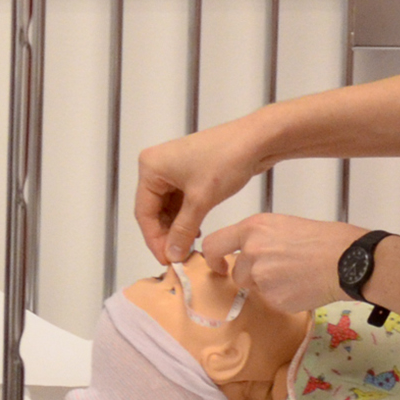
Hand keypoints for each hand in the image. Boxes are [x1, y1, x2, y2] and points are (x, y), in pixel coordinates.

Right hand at [136, 116, 272, 264]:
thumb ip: (182, 230)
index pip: (144, 212)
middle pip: (153, 210)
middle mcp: (157, 166)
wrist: (256, 140)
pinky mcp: (188, 172)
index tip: (166, 260)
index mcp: (150, 167)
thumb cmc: (226, 160)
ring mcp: (172, 168)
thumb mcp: (201, 200)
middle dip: (166, 235)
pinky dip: (186, 218)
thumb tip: (172, 255)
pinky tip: (195, 232)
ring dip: (177, 228)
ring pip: (167, 208)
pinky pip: (179, 201)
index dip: (154, 239)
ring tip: (188, 248)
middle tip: (178, 257)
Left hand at [196, 212, 368, 314]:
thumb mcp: (283, 225)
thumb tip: (248, 254)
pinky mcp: (274, 298)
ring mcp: (262, 277)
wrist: (347, 260)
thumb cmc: (323, 238)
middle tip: (278, 270)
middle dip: (251, 275)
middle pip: (237, 272)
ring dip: (267, 285)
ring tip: (294, 275)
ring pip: (254, 287)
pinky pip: (271, 301)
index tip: (219, 265)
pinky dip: (283, 297)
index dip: (212, 258)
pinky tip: (302, 286)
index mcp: (252, 228)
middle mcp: (251, 251)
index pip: (213, 244)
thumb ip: (259, 239)